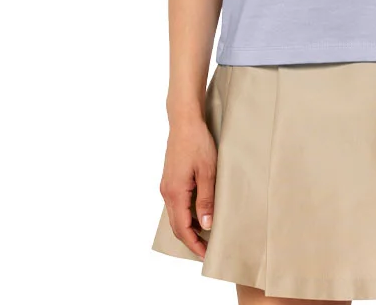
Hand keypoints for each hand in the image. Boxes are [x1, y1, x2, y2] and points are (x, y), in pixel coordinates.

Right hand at [158, 117, 217, 258]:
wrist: (184, 121)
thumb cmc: (198, 143)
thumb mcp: (208, 172)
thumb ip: (206, 200)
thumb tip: (206, 225)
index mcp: (175, 193)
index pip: (182, 228)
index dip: (194, 244)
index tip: (206, 254)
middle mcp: (167, 192)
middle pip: (176, 225)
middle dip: (190, 240)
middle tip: (207, 249)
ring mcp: (167, 185)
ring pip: (175, 215)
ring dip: (188, 227)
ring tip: (205, 233)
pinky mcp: (170, 179)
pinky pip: (176, 204)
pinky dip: (186, 214)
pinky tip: (199, 212)